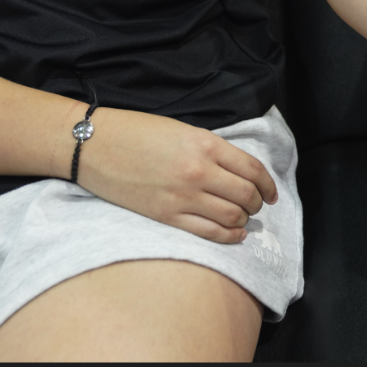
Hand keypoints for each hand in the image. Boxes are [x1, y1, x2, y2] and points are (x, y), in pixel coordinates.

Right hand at [73, 107, 278, 243]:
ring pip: (232, 216)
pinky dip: (228, 236)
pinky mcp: (166, 215)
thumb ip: (211, 149)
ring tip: (243, 218)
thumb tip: (237, 170)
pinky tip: (234, 234)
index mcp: (206, 144)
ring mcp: (183, 196)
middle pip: (247, 195)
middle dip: (258, 203)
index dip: (268, 184)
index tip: (272, 192)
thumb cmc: (137, 132)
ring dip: (244, 219)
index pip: (253, 169)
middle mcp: (199, 171)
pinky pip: (208, 232)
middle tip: (257, 205)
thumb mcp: (183, 130)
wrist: (95, 145)